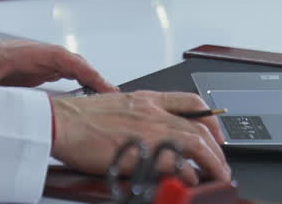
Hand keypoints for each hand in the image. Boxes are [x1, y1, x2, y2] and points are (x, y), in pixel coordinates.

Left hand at [0, 38, 116, 91]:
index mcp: (25, 53)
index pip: (60, 57)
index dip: (81, 67)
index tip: (98, 80)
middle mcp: (39, 56)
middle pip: (74, 62)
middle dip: (95, 77)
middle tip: (113, 96)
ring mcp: (43, 62)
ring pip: (75, 68)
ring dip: (92, 81)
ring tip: (110, 100)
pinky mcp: (44, 70)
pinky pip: (70, 74)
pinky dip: (84, 83)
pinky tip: (94, 97)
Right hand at [50, 91, 230, 186]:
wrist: (60, 121)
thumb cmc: (79, 117)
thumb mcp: (116, 106)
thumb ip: (137, 116)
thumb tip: (149, 131)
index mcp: (146, 99)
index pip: (192, 103)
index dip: (211, 119)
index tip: (216, 133)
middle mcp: (152, 112)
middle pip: (200, 128)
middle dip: (217, 147)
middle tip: (221, 162)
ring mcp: (148, 131)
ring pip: (195, 143)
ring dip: (212, 162)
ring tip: (217, 175)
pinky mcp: (141, 152)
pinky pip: (176, 164)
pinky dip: (188, 174)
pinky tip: (190, 181)